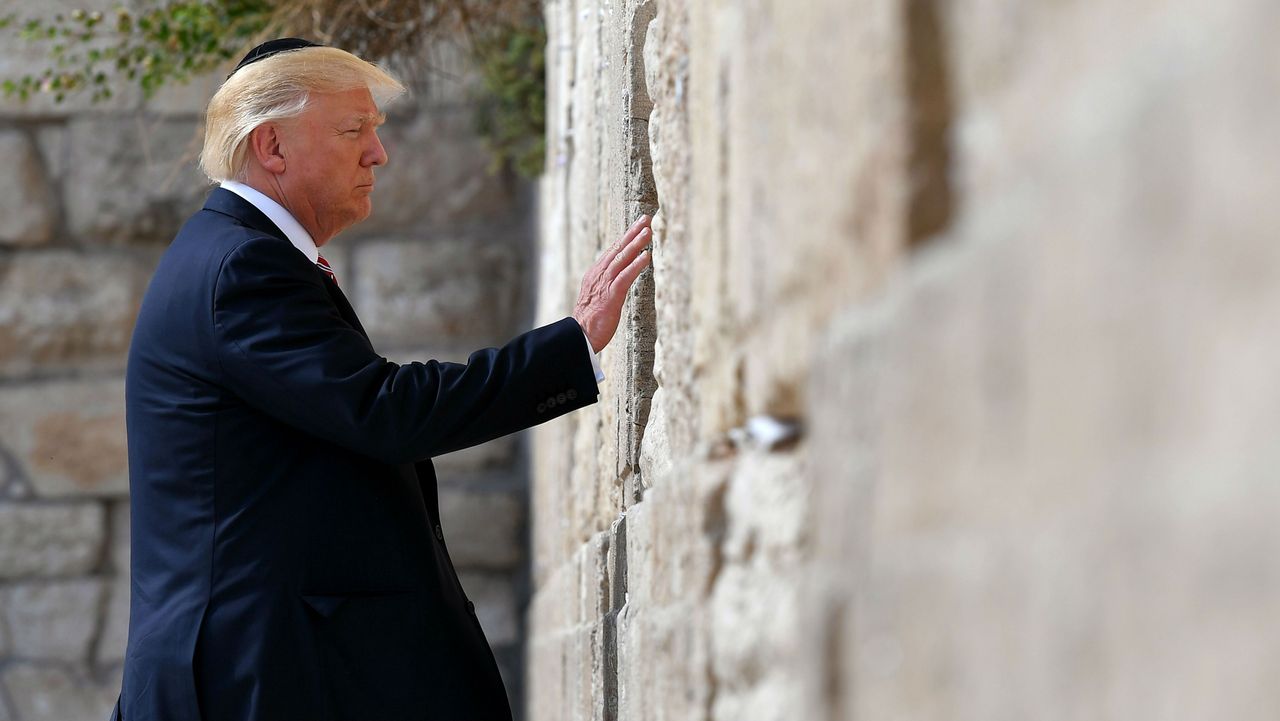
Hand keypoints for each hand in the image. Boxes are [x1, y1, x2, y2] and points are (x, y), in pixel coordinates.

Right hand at [572, 214, 652, 352]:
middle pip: (617, 249)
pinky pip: (625, 276)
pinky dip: (636, 265)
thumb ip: (606, 286)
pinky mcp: (611, 295)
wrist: (578, 336)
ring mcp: (604, 284)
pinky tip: (646, 255)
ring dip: (636, 243)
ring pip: (622, 259)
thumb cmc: (590, 321)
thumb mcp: (597, 298)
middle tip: (646, 218)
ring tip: (648, 231)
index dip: (626, 238)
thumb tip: (618, 281)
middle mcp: (599, 275)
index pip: (613, 251)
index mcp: (596, 274)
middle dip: (632, 232)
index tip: (638, 226)